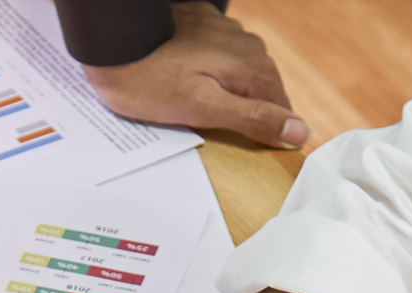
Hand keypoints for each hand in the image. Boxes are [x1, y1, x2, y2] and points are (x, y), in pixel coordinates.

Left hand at [84, 2, 308, 148]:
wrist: (111, 40)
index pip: (282, 111)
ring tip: (198, 104)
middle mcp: (248, 45)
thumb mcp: (203, 109)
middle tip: (214, 130)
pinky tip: (190, 77)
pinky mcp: (204, 22)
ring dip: (230, 91)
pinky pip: (221, 53)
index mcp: (254, 68)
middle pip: (263, 91)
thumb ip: (254, 119)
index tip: (245, 151)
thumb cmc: (150, 80)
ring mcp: (226, 31)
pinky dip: (213, 69)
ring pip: (243, 72)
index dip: (268, 134)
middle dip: (247, 112)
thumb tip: (300, 133)